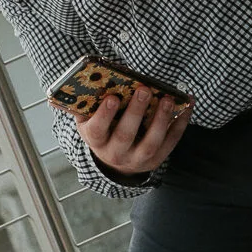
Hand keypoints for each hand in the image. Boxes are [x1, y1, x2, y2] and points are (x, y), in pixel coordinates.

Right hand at [74, 86, 192, 178]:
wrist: (116, 162)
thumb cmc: (102, 130)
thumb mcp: (88, 121)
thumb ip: (82, 105)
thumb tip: (65, 90)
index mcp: (96, 140)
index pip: (98, 129)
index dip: (104, 114)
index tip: (112, 97)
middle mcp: (115, 153)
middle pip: (125, 135)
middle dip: (135, 111)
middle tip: (144, 89)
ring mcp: (137, 159)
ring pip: (150, 142)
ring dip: (161, 120)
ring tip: (168, 99)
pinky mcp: (157, 159)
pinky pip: (171, 142)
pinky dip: (180, 123)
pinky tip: (186, 106)